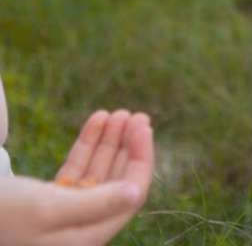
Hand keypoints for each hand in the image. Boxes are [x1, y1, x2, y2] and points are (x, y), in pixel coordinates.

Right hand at [0, 110, 154, 245]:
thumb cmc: (2, 213)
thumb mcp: (49, 208)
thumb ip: (97, 204)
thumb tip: (137, 193)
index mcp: (87, 235)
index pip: (130, 195)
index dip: (140, 159)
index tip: (143, 126)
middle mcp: (80, 226)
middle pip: (116, 181)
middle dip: (128, 147)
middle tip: (137, 115)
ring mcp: (64, 212)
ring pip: (97, 172)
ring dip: (110, 142)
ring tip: (119, 113)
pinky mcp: (47, 200)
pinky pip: (76, 169)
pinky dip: (87, 145)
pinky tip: (97, 120)